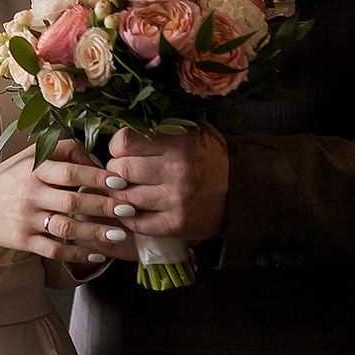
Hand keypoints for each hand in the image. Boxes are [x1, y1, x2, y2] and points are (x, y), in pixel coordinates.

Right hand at [0, 142, 136, 266]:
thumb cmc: (12, 177)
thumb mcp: (32, 156)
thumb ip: (65, 151)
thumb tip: (96, 159)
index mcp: (33, 170)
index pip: (68, 172)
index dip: (95, 177)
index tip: (119, 182)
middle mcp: (30, 194)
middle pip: (71, 202)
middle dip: (103, 206)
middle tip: (129, 210)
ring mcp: (26, 219)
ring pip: (66, 228)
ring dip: (95, 233)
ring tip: (120, 235)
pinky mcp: (23, 241)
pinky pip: (54, 249)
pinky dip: (77, 254)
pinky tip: (97, 255)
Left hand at [104, 126, 228, 244]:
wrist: (239, 191)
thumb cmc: (206, 157)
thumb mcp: (188, 131)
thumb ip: (155, 129)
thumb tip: (115, 134)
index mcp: (180, 142)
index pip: (124, 141)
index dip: (117, 146)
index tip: (123, 150)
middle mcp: (179, 171)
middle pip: (120, 169)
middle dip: (116, 170)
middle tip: (124, 172)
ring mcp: (176, 200)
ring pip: (123, 197)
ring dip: (122, 194)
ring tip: (131, 189)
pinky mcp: (175, 224)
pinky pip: (134, 222)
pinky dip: (130, 216)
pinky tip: (137, 208)